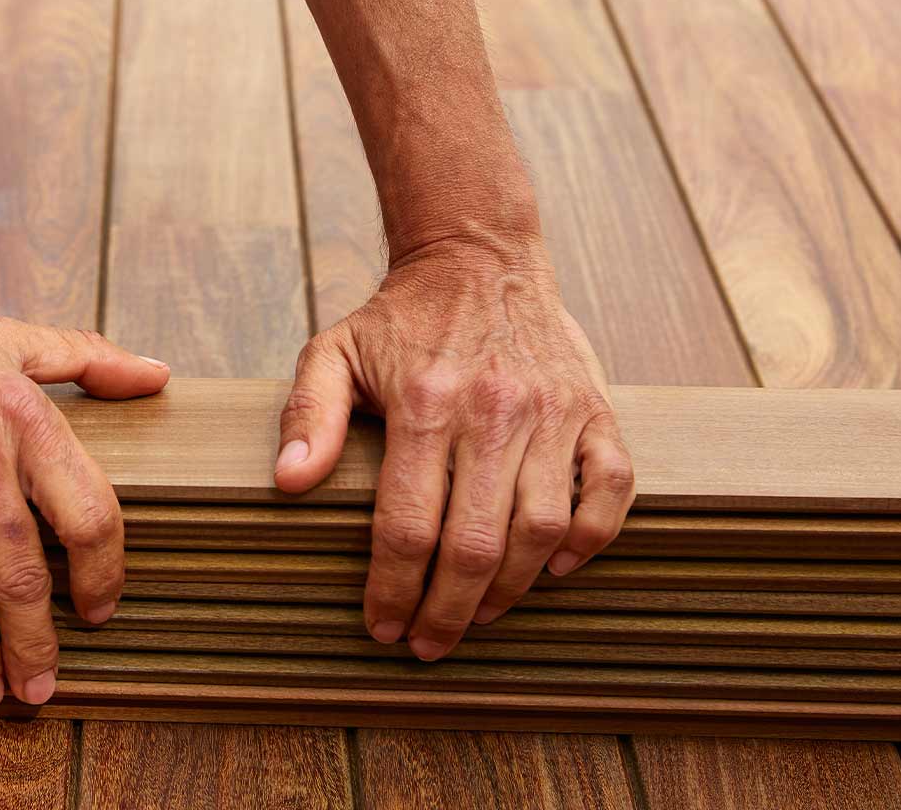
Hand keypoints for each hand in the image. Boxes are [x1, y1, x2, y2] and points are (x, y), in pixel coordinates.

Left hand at [273, 233, 633, 659]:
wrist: (479, 255)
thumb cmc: (402, 318)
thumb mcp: (335, 351)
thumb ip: (308, 416)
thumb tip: (289, 484)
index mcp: (424, 403)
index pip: (406, 525)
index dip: (392, 589)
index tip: (382, 627)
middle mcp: (493, 410)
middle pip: (475, 545)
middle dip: (448, 612)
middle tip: (428, 644)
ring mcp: (552, 411)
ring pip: (543, 530)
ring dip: (511, 589)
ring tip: (479, 614)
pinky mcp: (594, 408)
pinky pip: (611, 489)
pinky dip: (590, 538)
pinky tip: (554, 567)